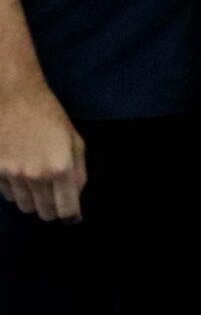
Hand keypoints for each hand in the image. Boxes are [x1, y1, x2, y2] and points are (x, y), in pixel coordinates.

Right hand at [0, 82, 84, 221]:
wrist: (15, 99)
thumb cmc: (50, 116)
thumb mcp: (75, 141)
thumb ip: (78, 171)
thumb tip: (75, 195)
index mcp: (62, 168)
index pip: (67, 209)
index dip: (71, 216)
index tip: (72, 215)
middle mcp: (37, 176)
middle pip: (44, 213)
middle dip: (52, 210)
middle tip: (55, 200)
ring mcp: (14, 175)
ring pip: (25, 207)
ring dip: (34, 201)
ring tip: (38, 186)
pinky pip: (8, 195)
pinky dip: (16, 192)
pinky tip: (21, 178)